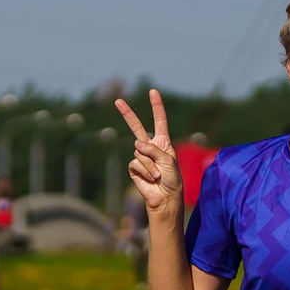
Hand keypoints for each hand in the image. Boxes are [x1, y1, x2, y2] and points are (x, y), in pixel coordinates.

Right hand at [115, 89, 181, 220]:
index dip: (156, 106)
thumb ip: (153, 149)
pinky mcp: (134, 168)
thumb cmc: (172, 179)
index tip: (153, 91)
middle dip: (127, 114)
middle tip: (117, 101)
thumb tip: (136, 143)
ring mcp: (141, 156)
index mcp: (162, 142)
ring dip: (150, 165)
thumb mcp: (168, 160)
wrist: (165, 198)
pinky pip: (135, 162)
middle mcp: (150, 147)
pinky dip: (145, 170)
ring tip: (158, 175)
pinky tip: (151, 178)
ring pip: (139, 152)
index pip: (159, 120)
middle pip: (137, 127)